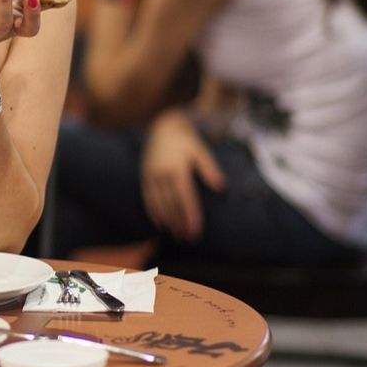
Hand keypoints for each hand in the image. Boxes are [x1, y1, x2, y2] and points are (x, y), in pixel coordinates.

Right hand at [141, 112, 224, 239]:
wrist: (162, 128)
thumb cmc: (186, 141)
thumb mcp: (200, 151)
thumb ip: (209, 169)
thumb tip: (221, 187)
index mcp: (177, 169)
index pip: (185, 198)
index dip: (191, 215)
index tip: (196, 230)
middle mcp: (162, 174)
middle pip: (172, 205)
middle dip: (180, 223)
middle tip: (189, 238)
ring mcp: (151, 176)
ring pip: (159, 204)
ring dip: (168, 221)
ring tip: (177, 235)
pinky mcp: (145, 177)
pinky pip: (148, 198)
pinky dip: (154, 212)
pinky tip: (160, 224)